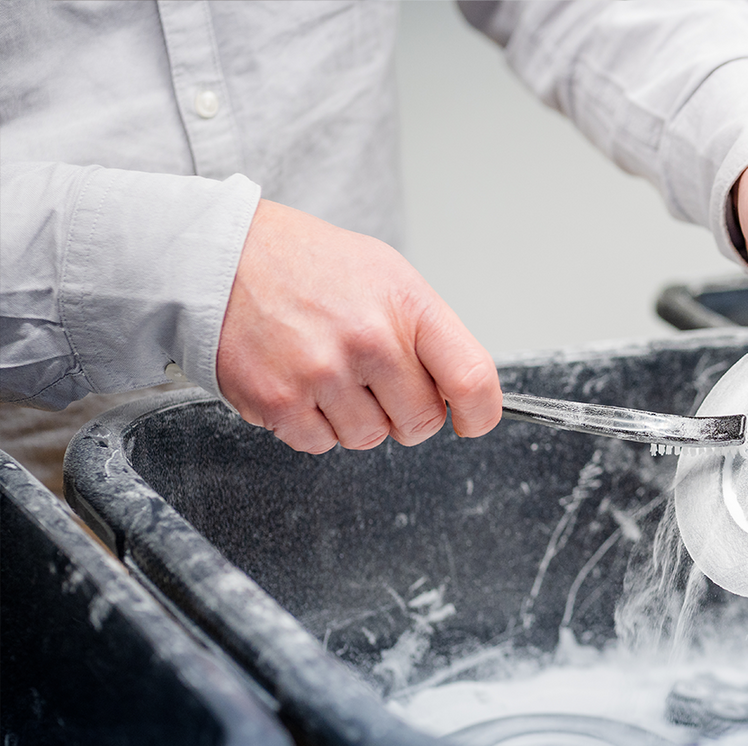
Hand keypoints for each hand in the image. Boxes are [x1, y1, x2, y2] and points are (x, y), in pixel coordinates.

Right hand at [217, 200, 500, 453]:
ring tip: (328, 370)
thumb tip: (464, 394)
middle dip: (405, 412)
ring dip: (354, 417)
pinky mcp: (279, 401)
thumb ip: (429, 336)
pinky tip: (298, 382)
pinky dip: (311, 424)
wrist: (222, 255)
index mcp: (407, 306)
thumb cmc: (309, 264)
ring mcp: (323, 373)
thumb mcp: (389, 276)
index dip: (481, 412)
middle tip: (374, 379)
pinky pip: (319, 444)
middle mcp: (369, 340)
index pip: (472, 379)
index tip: (472, 418)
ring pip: (369, 438)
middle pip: (421, 423)